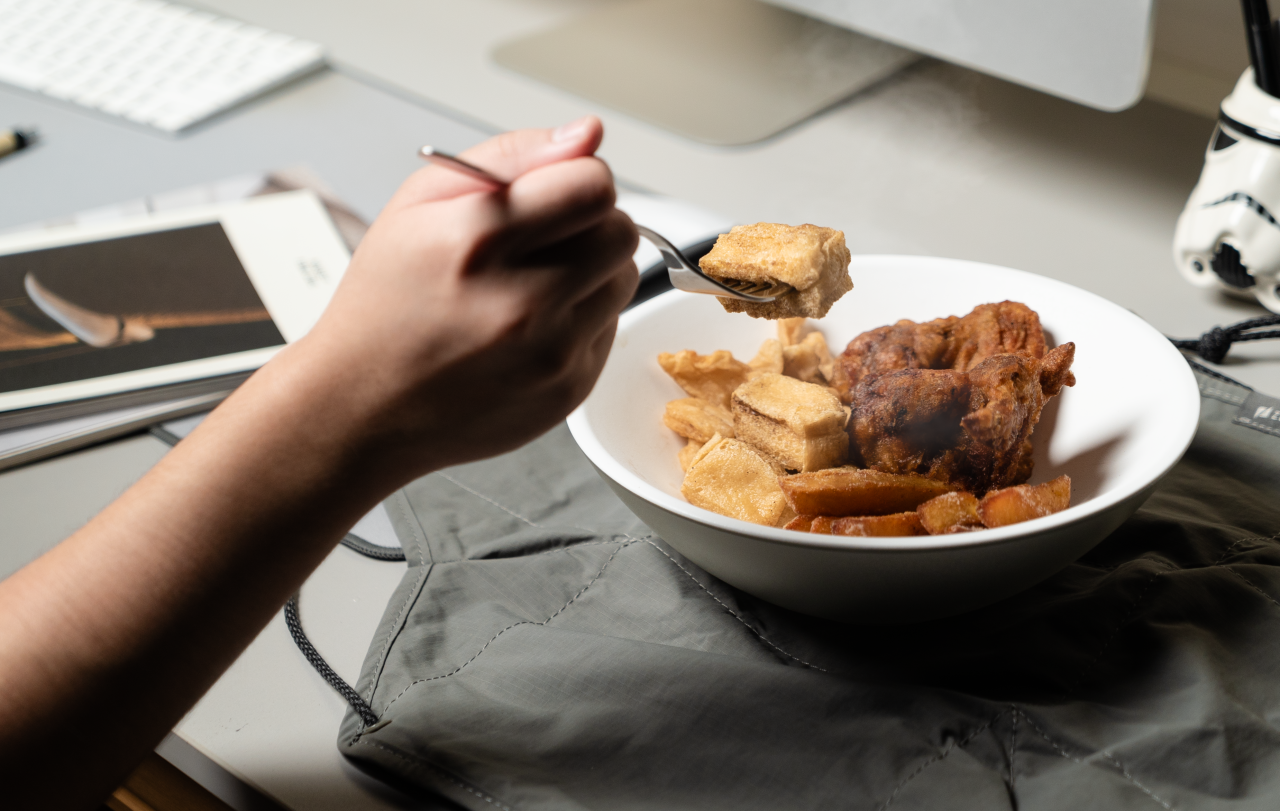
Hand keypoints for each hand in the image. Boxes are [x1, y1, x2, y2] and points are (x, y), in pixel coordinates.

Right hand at [286, 116, 638, 480]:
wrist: (363, 404)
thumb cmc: (386, 303)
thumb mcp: (420, 203)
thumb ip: (512, 156)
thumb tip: (588, 134)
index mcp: (480, 239)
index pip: (594, 185)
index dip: (578, 181)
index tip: (554, 195)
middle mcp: (522, 300)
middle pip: (620, 232)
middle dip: (590, 226)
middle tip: (543, 242)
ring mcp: (550, 352)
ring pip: (623, 281)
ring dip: (591, 275)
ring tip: (531, 288)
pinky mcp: (568, 390)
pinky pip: (610, 330)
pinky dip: (581, 322)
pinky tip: (530, 330)